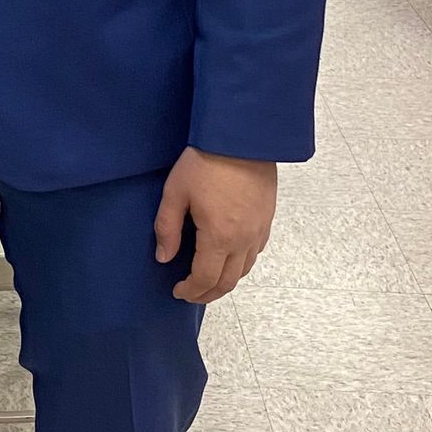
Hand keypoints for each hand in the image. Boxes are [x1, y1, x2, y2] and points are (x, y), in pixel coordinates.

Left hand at [153, 147, 276, 302]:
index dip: (191, 291)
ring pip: (246, 269)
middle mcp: (243, 240)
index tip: (178, 291)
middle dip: (208, 293)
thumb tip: (164, 257)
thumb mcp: (175, 193)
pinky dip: (242, 263)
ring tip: (209, 279)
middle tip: (192, 293)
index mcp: (219, 237)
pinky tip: (230, 256)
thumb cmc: (205, 162)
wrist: (242, 138)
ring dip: (227, 280)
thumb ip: (167, 229)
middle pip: (228, 281)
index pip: (205, 279)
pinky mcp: (267, 218)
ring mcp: (259, 230)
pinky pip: (256, 251)